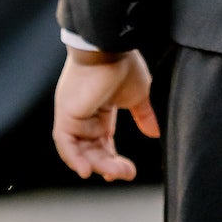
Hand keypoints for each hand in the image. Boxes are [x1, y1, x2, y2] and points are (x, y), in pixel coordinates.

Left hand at [53, 48, 157, 181]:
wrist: (110, 47)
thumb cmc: (123, 64)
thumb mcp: (139, 95)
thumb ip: (144, 115)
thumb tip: (155, 133)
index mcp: (99, 111)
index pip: (102, 143)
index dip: (112, 159)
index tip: (128, 170)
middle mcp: (84, 116)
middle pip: (93, 151)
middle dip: (110, 166)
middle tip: (128, 173)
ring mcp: (73, 116)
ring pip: (80, 151)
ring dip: (97, 165)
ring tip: (115, 174)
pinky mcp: (66, 115)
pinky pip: (66, 144)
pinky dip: (74, 159)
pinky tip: (87, 171)